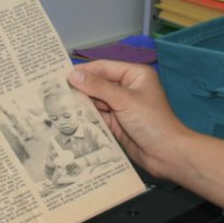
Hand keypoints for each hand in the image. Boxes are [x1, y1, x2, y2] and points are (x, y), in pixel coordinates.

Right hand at [69, 61, 190, 179]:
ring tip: (59, 102)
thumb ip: (98, 87)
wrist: (167, 154)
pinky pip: (98, 116)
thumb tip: (74, 76)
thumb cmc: (154, 122)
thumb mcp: (125, 100)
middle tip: (56, 89)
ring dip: (82, 103)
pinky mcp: (118, 123)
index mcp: (135, 75)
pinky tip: (71, 116)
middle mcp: (128, 88)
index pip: (104, 68)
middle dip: (80, 87)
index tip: (62, 74)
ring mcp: (122, 107)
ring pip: (97, 101)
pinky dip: (87, 116)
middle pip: (99, 84)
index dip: (84, 70)